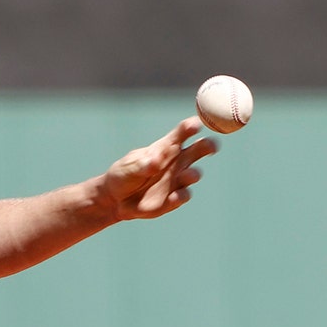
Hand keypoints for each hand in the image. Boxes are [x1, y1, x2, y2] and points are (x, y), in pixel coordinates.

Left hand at [103, 116, 218, 220]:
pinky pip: (184, 196)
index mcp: (166, 147)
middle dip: (208, 145)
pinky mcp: (174, 199)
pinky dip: (181, 196)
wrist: (115, 200)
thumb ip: (143, 164)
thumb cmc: (123, 176)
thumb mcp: (128, 167)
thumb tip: (157, 160)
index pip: (182, 133)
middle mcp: (177, 162)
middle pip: (199, 149)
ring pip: (194, 174)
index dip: (191, 127)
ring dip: (193, 174)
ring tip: (187, 175)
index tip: (196, 125)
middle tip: (211, 146)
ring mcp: (177, 180)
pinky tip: (174, 197)